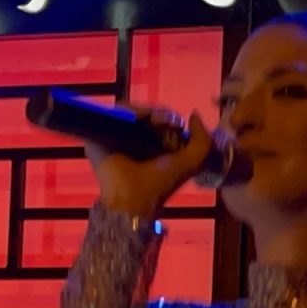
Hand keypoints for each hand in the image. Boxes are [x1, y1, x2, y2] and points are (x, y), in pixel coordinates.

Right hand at [91, 104, 213, 217]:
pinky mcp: (103, 131)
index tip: (176, 125)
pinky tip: (138, 118)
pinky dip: (129, 110)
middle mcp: (137, 139)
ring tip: (154, 120)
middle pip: (150, 113)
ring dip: (147, 111)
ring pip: (135, 110)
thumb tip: (193, 114)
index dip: (173, 119)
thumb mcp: (192, 163)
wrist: (133, 198)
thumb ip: (203, 140)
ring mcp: (119, 134)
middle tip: (163, 121)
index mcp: (157, 146)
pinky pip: (116, 111)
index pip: (166, 122)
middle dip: (162, 114)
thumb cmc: (161, 182)